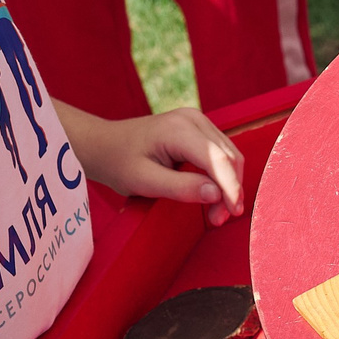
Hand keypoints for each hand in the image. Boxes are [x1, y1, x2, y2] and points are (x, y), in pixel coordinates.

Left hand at [63, 105, 246, 226]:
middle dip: (230, 191)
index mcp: (179, 129)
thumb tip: (216, 194)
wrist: (105, 144)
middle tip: (218, 219)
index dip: (231, 188)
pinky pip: (221, 153)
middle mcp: (193, 119)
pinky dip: (222, 176)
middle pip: (229, 158)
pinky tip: (213, 195)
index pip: (218, 160)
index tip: (233, 213)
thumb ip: (181, 188)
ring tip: (215, 212)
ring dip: (228, 185)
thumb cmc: (119, 162)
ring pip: (229, 156)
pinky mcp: (198, 129)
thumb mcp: (144, 181)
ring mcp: (197, 121)